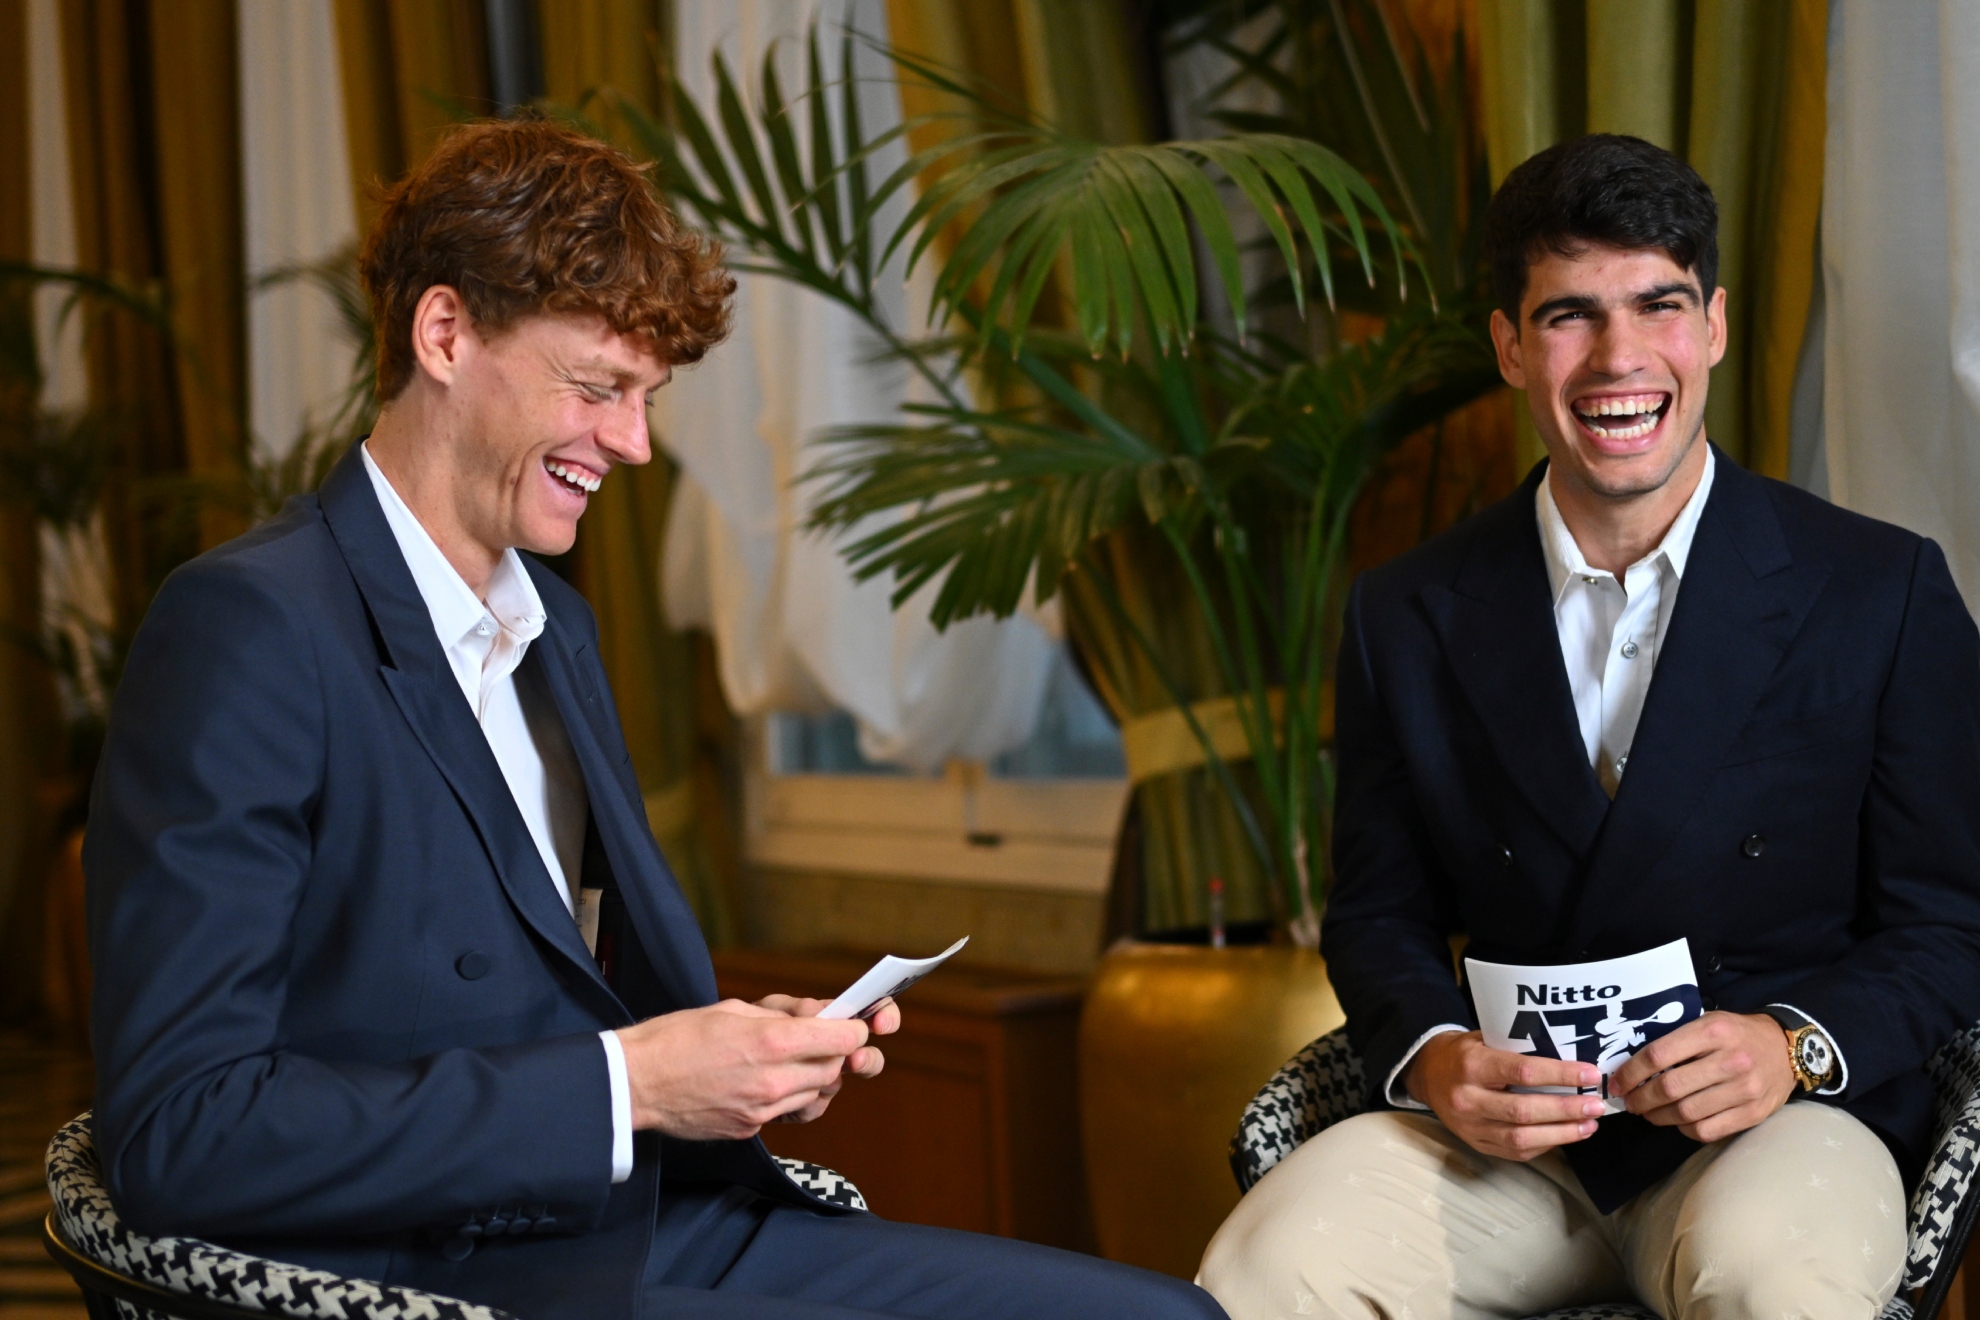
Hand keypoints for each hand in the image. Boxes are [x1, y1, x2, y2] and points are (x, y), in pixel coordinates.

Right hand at [614, 999, 871, 1139]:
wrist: (636, 1082)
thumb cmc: (678, 1037)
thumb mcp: (734, 1008)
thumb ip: (783, 1013)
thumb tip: (819, 1013)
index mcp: (772, 1042)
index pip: (844, 1039)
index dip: (852, 1030)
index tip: (849, 1025)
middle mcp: (774, 1080)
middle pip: (834, 1070)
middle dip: (832, 1053)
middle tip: (816, 1040)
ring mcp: (763, 1110)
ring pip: (815, 1094)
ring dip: (812, 1076)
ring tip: (786, 1060)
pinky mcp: (750, 1129)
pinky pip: (786, 1112)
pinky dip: (786, 1096)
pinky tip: (763, 1081)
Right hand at [1405, 1030, 1603, 1160]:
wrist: (1426, 1075)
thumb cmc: (1463, 1053)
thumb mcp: (1483, 1039)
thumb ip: (1517, 1049)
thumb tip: (1568, 1057)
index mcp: (1471, 1066)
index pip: (1522, 1071)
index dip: (1560, 1075)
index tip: (1589, 1074)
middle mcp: (1468, 1099)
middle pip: (1524, 1111)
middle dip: (1566, 1110)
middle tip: (1596, 1105)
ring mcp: (1470, 1127)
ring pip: (1521, 1138)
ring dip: (1561, 1133)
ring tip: (1590, 1125)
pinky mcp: (1476, 1144)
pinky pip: (1516, 1151)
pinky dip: (1546, 1144)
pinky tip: (1566, 1135)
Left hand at [1609, 1010, 1796, 1141]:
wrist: (1787, 1051)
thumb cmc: (1737, 1035)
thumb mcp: (1708, 1022)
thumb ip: (1677, 1040)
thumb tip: (1633, 1065)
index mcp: (1712, 1032)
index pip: (1659, 1055)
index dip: (1631, 1072)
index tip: (1616, 1082)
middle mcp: (1730, 1061)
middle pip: (1670, 1088)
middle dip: (1640, 1099)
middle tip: (1629, 1101)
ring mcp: (1744, 1090)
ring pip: (1686, 1113)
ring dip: (1658, 1116)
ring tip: (1647, 1112)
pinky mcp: (1753, 1114)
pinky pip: (1707, 1130)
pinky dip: (1684, 1129)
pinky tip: (1677, 1120)